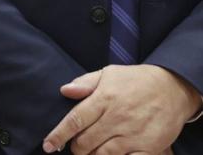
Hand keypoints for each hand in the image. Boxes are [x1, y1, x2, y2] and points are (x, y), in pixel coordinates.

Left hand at [42, 65, 199, 153]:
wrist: (174, 88)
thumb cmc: (137, 81)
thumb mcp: (110, 74)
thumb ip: (85, 82)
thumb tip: (64, 90)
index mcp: (105, 99)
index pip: (75, 121)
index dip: (58, 135)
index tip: (48, 145)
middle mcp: (117, 118)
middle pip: (86, 142)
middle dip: (76, 147)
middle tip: (76, 146)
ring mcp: (134, 134)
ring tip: (91, 150)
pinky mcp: (149, 147)